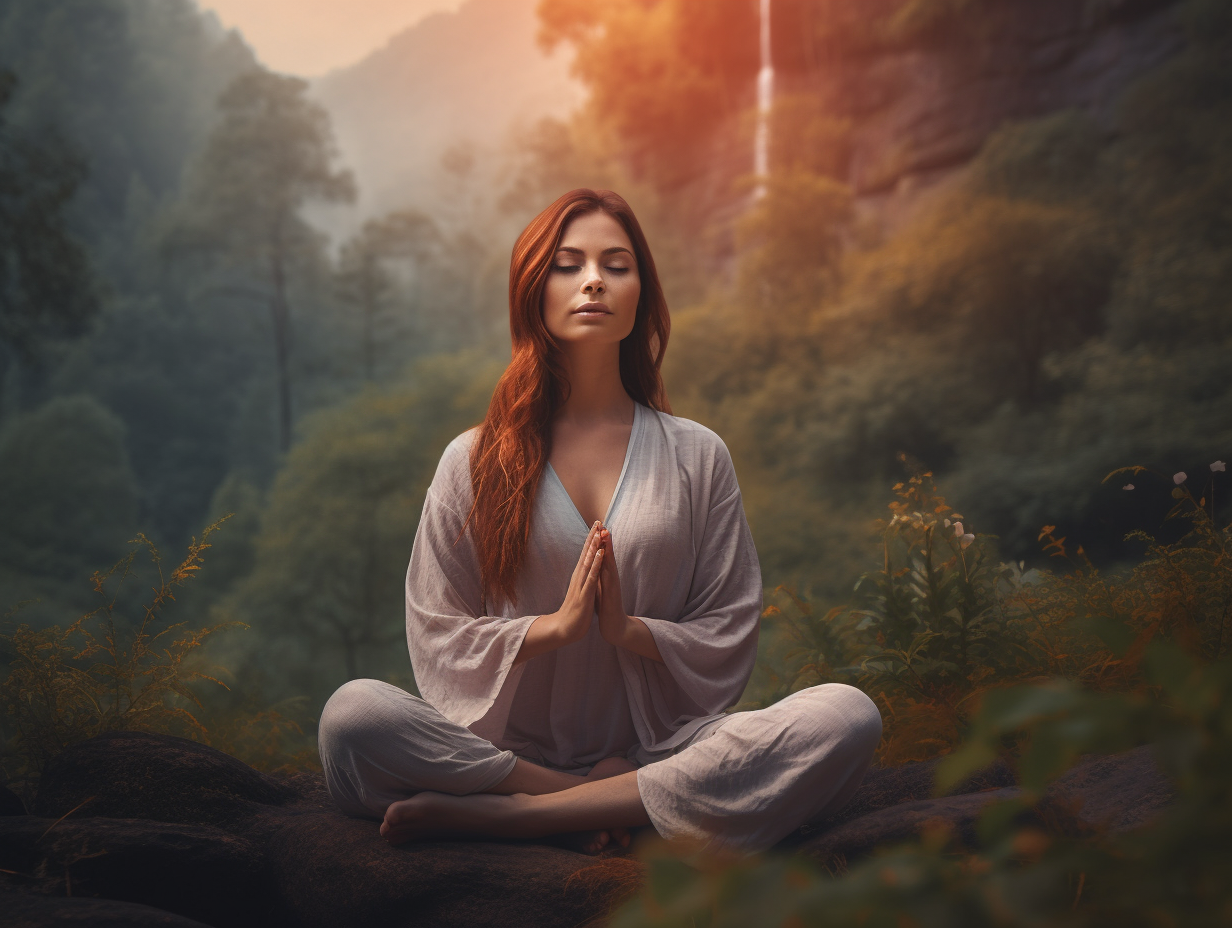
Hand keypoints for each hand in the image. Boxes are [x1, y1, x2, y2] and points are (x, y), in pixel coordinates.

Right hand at [547, 521, 603, 645]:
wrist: (564, 629)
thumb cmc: (574, 611)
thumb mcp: (580, 591)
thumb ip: (583, 580)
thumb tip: (585, 570)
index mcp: (579, 576)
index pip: (585, 554)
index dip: (591, 540)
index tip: (596, 525)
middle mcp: (579, 577)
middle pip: (586, 553)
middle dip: (592, 537)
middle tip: (598, 520)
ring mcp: (581, 584)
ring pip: (588, 561)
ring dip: (594, 546)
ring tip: (599, 531)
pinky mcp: (584, 594)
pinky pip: (592, 576)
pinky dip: (596, 563)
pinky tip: (600, 553)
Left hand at [596, 524, 629, 645]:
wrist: (614, 624)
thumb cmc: (606, 606)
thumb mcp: (599, 586)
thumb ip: (598, 575)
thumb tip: (594, 564)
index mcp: (604, 574)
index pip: (601, 554)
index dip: (597, 541)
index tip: (594, 527)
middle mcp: (610, 576)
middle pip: (607, 553)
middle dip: (604, 538)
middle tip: (601, 522)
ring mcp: (612, 582)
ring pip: (610, 561)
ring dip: (608, 547)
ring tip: (605, 532)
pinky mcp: (613, 590)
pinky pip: (609, 574)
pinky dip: (607, 563)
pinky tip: (605, 554)